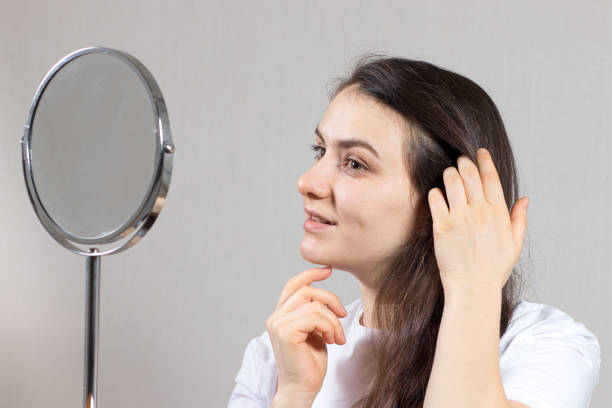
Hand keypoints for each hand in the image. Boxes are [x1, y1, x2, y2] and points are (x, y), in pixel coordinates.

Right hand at [266, 267, 346, 402]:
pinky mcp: (286, 332)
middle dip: (331, 300)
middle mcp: (276, 317)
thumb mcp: (315, 331)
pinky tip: (332, 341)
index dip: (310, 274)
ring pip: (315, 305)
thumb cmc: (310, 363)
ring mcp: (278, 324)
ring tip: (336, 337)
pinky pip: (316, 317)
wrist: (302, 389)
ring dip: (333, 321)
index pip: (293, 285)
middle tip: (343, 315)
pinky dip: (330, 327)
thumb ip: (314, 312)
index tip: (328, 270)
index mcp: (281, 315)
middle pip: (307, 291)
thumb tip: (327, 297)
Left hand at [427, 148, 528, 293]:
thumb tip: (525, 199)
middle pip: (470, 174)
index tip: (480, 152)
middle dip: (464, 162)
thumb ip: (519, 219)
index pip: (491, 178)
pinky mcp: (442, 227)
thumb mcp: (514, 245)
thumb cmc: (493, 269)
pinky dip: (435, 192)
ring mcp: (460, 218)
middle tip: (460, 160)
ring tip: (448, 174)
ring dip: (449, 173)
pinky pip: (436, 199)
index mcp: (498, 214)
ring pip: (452, 181)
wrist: (473, 289)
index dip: (485, 160)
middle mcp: (480, 212)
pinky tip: (437, 193)